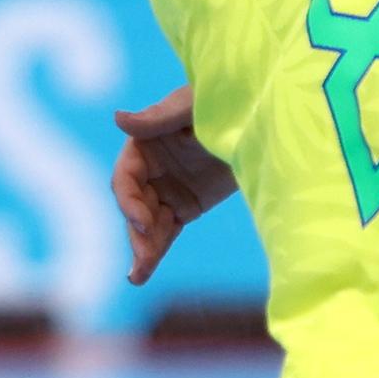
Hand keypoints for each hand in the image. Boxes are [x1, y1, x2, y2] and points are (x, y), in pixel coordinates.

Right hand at [111, 85, 238, 285]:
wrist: (260, 120)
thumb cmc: (225, 101)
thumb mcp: (192, 107)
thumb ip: (157, 117)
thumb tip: (118, 119)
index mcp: (144, 144)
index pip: (125, 178)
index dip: (129, 201)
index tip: (145, 221)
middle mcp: (150, 169)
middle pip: (133, 206)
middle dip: (137, 233)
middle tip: (142, 260)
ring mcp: (166, 190)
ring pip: (148, 224)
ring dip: (143, 249)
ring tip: (138, 276)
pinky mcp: (185, 207)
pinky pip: (166, 232)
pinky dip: (157, 251)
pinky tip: (143, 273)